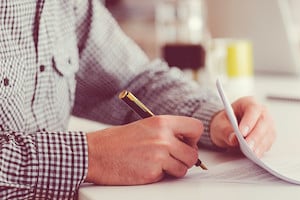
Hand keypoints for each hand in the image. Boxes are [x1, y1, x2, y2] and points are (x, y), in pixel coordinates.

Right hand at [85, 115, 202, 184]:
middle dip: (186, 159)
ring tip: (157, 164)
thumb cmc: (116, 141)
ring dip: (174, 169)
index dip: (194, 138)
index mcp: (162, 122)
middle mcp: (163, 138)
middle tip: (173, 159)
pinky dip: (159, 176)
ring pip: (183, 168)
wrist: (94, 154)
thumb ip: (166, 132)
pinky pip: (167, 177)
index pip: (196, 128)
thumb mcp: (145, 127)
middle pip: (193, 154)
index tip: (187, 143)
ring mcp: (158, 156)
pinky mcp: (152, 172)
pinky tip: (145, 169)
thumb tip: (185, 142)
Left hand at [209, 96, 275, 157]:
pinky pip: (269, 141)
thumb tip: (234, 139)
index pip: (252, 109)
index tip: (242, 133)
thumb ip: (225, 131)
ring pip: (268, 132)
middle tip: (248, 147)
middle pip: (263, 121)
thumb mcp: (219, 125)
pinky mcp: (268, 134)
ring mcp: (267, 123)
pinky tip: (256, 154)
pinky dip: (262, 148)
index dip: (249, 121)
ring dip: (260, 144)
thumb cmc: (225, 123)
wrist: (228, 128)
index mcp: (248, 103)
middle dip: (255, 135)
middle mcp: (261, 111)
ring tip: (252, 153)